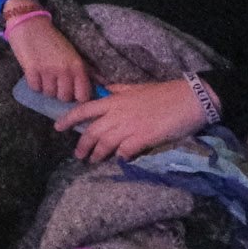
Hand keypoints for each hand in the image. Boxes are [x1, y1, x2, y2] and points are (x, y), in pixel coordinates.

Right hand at [1, 11, 92, 106]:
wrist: (30, 24)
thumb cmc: (52, 39)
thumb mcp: (71, 53)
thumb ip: (80, 70)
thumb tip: (93, 87)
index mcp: (77, 65)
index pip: (83, 95)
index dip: (78, 97)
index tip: (72, 92)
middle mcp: (64, 70)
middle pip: (65, 97)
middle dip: (60, 93)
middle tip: (56, 83)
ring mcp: (47, 71)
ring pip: (49, 94)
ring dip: (47, 88)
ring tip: (45, 76)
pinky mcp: (31, 70)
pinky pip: (36, 88)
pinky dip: (35, 84)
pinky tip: (36, 74)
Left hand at [60, 79, 209, 161]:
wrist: (189, 99)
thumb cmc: (165, 93)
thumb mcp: (138, 88)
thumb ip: (120, 90)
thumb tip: (107, 89)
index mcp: (115, 99)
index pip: (85, 109)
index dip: (69, 119)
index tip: (58, 127)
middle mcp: (118, 113)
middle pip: (92, 132)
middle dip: (82, 145)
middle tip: (78, 155)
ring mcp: (130, 126)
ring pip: (105, 143)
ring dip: (97, 154)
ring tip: (93, 161)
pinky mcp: (143, 138)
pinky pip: (125, 151)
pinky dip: (120, 157)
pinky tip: (119, 160)